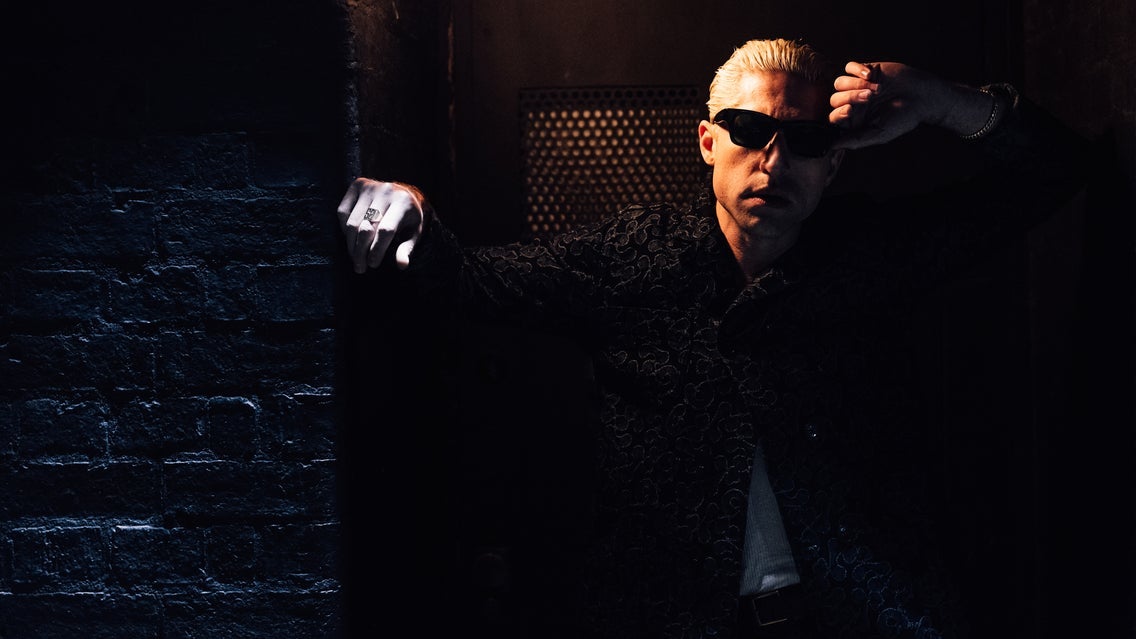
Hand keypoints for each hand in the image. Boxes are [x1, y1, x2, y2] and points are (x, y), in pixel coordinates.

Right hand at [336, 178, 427, 273]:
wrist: (402, 194)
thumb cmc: (408, 219)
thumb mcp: (413, 233)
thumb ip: (407, 248)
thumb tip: (402, 265)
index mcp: (403, 202)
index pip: (386, 230)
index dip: (377, 249)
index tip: (373, 264)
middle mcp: (386, 191)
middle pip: (366, 227)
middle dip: (362, 251)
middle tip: (360, 268)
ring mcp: (369, 186)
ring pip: (352, 222)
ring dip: (351, 245)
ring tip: (355, 259)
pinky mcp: (356, 185)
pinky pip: (343, 212)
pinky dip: (344, 229)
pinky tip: (352, 240)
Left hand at [829, 61, 991, 148]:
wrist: (923, 96)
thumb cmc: (903, 118)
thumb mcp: (881, 133)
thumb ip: (856, 140)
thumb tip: (832, 146)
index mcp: (853, 120)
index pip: (833, 117)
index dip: (838, 113)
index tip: (850, 110)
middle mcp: (852, 103)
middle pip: (835, 99)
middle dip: (851, 97)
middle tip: (870, 97)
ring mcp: (857, 86)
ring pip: (839, 83)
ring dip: (855, 84)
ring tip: (876, 88)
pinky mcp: (865, 70)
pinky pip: (849, 67)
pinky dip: (857, 70)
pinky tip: (871, 74)